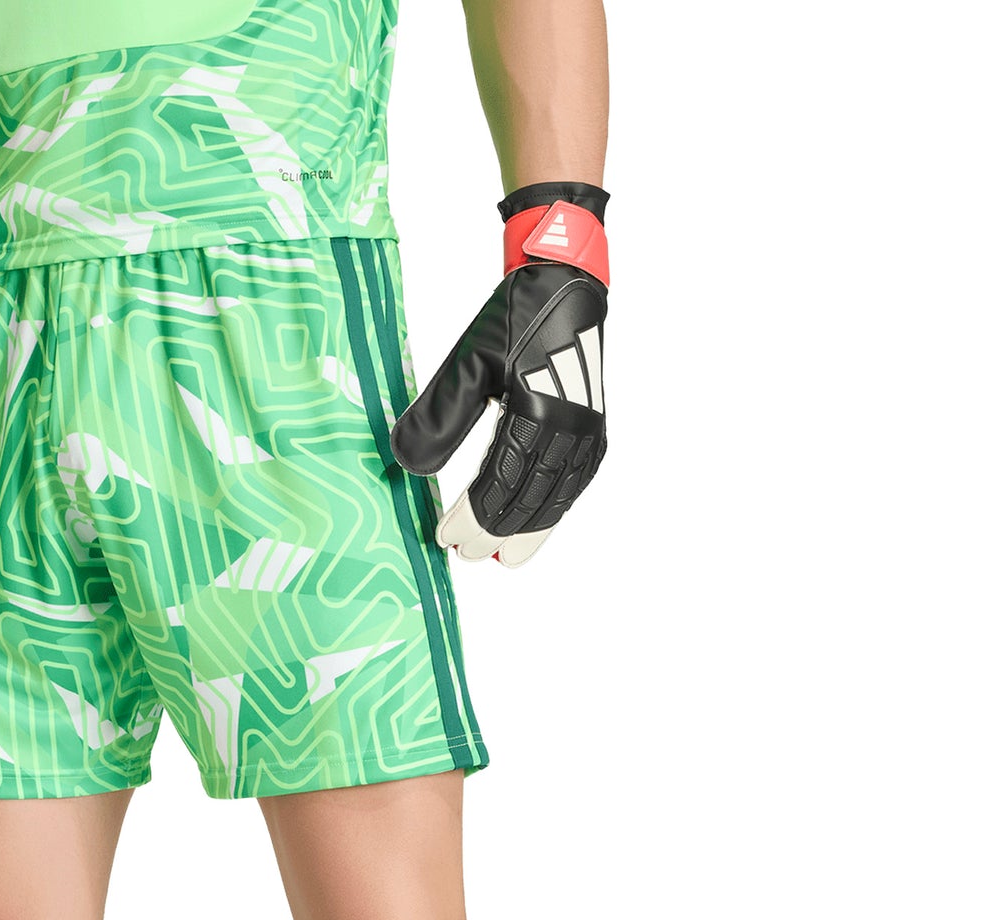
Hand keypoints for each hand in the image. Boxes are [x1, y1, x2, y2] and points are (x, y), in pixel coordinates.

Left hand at [392, 184, 609, 567]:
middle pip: (529, 500)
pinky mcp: (594, 426)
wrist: (565, 279)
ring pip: (557, 498)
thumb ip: (437, 416)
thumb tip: (406, 465)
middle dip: (495, 532)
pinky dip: (554, 509)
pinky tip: (538, 522)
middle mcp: (571, 428)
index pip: (500, 484)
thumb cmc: (513, 315)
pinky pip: (575, 482)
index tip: (443, 537)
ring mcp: (588, 429)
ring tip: (504, 558)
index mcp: (539, 413)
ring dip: (529, 531)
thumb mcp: (466, 361)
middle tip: (463, 555)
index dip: (471, 518)